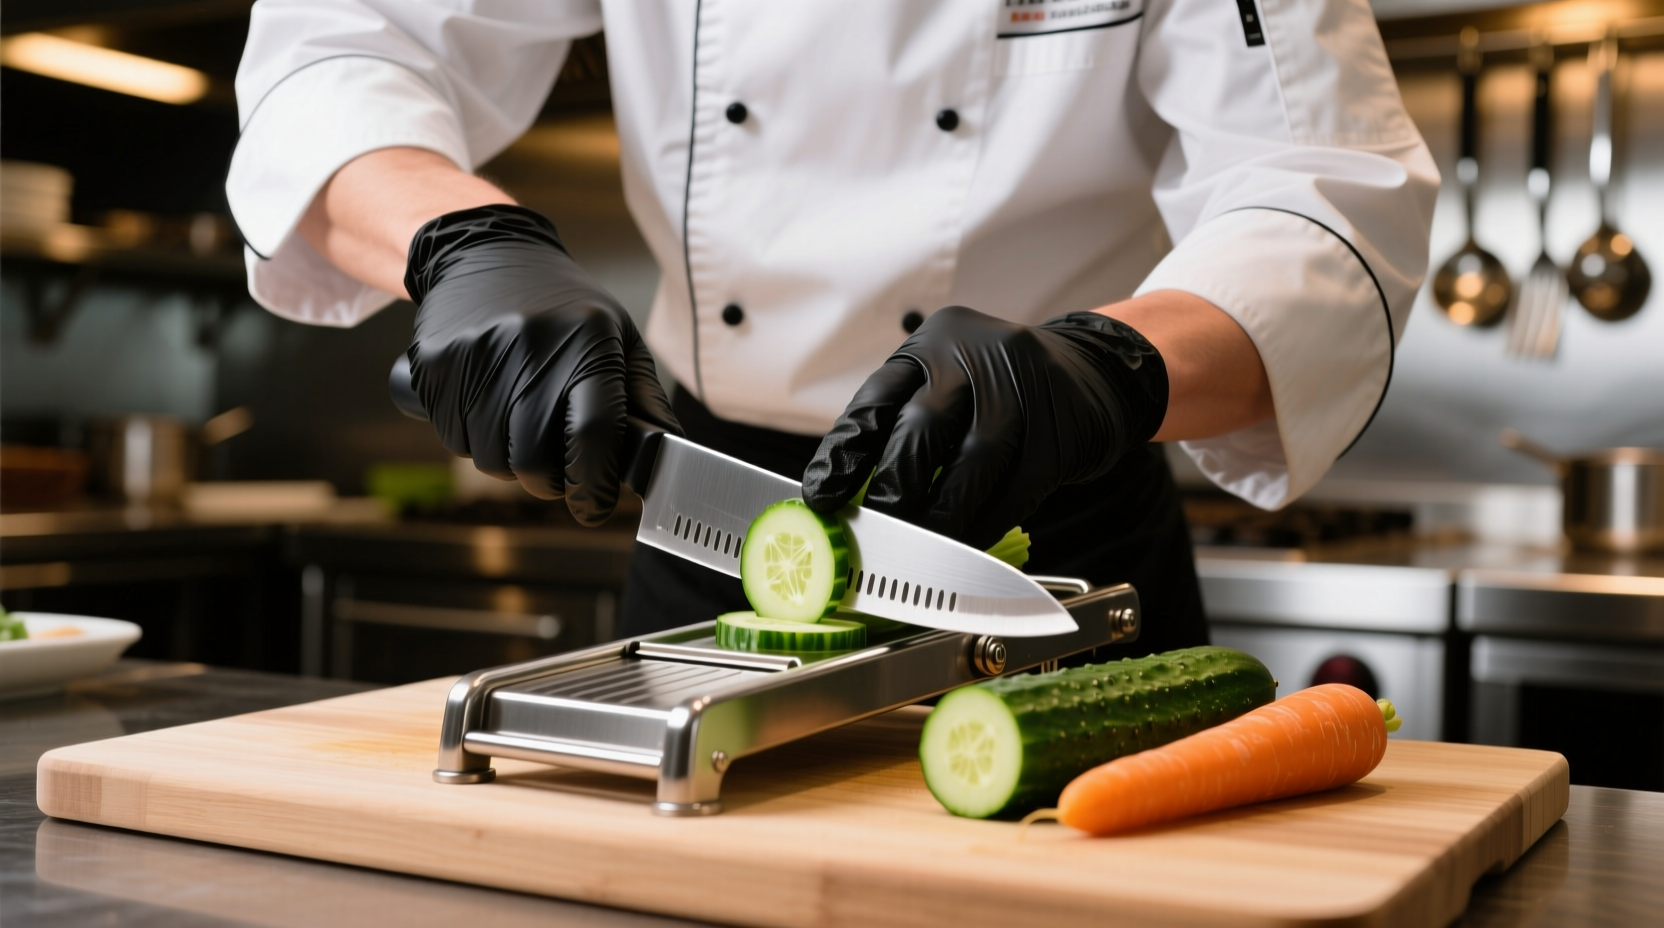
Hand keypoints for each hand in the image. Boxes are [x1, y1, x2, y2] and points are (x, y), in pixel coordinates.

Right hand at [404, 205, 679, 524]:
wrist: (484, 255)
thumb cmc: (563, 306)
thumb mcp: (618, 338)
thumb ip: (644, 402)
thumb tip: (669, 460)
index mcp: (588, 338)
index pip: (593, 433)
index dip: (593, 485)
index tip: (593, 508)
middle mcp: (531, 343)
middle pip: (536, 460)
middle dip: (551, 484)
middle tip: (558, 474)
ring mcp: (477, 354)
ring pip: (492, 460)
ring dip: (511, 465)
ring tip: (522, 430)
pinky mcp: (436, 364)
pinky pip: (455, 440)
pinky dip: (476, 443)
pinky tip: (489, 411)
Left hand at [802, 306, 1167, 548]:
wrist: (1092, 372)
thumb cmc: (999, 390)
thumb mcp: (946, 385)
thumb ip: (901, 430)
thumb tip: (847, 500)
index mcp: (932, 347)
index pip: (875, 401)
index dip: (843, 455)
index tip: (821, 498)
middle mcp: (975, 358)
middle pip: (921, 430)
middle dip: (893, 490)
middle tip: (874, 533)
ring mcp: (1024, 391)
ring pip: (971, 467)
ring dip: (941, 519)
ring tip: (919, 552)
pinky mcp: (1061, 432)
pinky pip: (1016, 491)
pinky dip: (986, 524)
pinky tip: (969, 541)